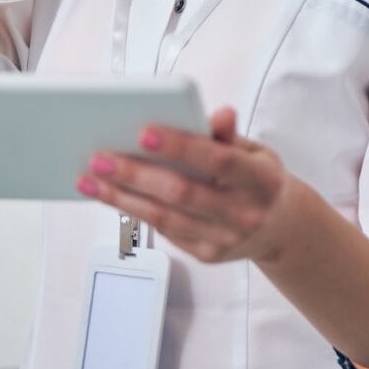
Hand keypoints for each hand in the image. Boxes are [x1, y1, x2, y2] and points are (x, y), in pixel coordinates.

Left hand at [76, 108, 299, 264]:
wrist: (279, 228)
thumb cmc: (259, 178)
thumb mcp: (256, 151)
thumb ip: (229, 134)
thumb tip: (219, 113)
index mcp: (262, 180)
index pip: (218, 161)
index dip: (182, 146)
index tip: (144, 131)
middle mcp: (244, 215)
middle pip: (182, 193)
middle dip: (136, 174)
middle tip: (99, 157)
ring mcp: (224, 240)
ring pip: (164, 217)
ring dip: (121, 197)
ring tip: (89, 178)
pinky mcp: (205, 255)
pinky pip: (164, 231)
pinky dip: (132, 211)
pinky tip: (108, 194)